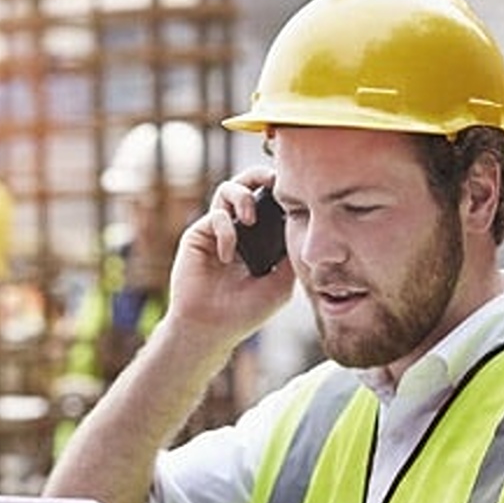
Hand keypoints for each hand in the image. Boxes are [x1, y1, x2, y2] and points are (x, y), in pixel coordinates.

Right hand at [164, 167, 295, 344]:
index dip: (281, 191)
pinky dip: (226, 231)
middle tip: (273, 180)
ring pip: (228, 189)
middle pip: (248, 184)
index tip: (297, 190)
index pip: (271, 202)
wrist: (213, 328)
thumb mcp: (281, 282)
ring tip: (250, 219)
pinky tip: (228, 256)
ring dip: (242, 196)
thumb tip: (304, 224)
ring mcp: (218, 230)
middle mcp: (239, 228)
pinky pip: (215, 216)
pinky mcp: (199, 235)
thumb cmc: (246, 310)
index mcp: (260, 237)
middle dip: (260, 175)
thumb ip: (290, 253)